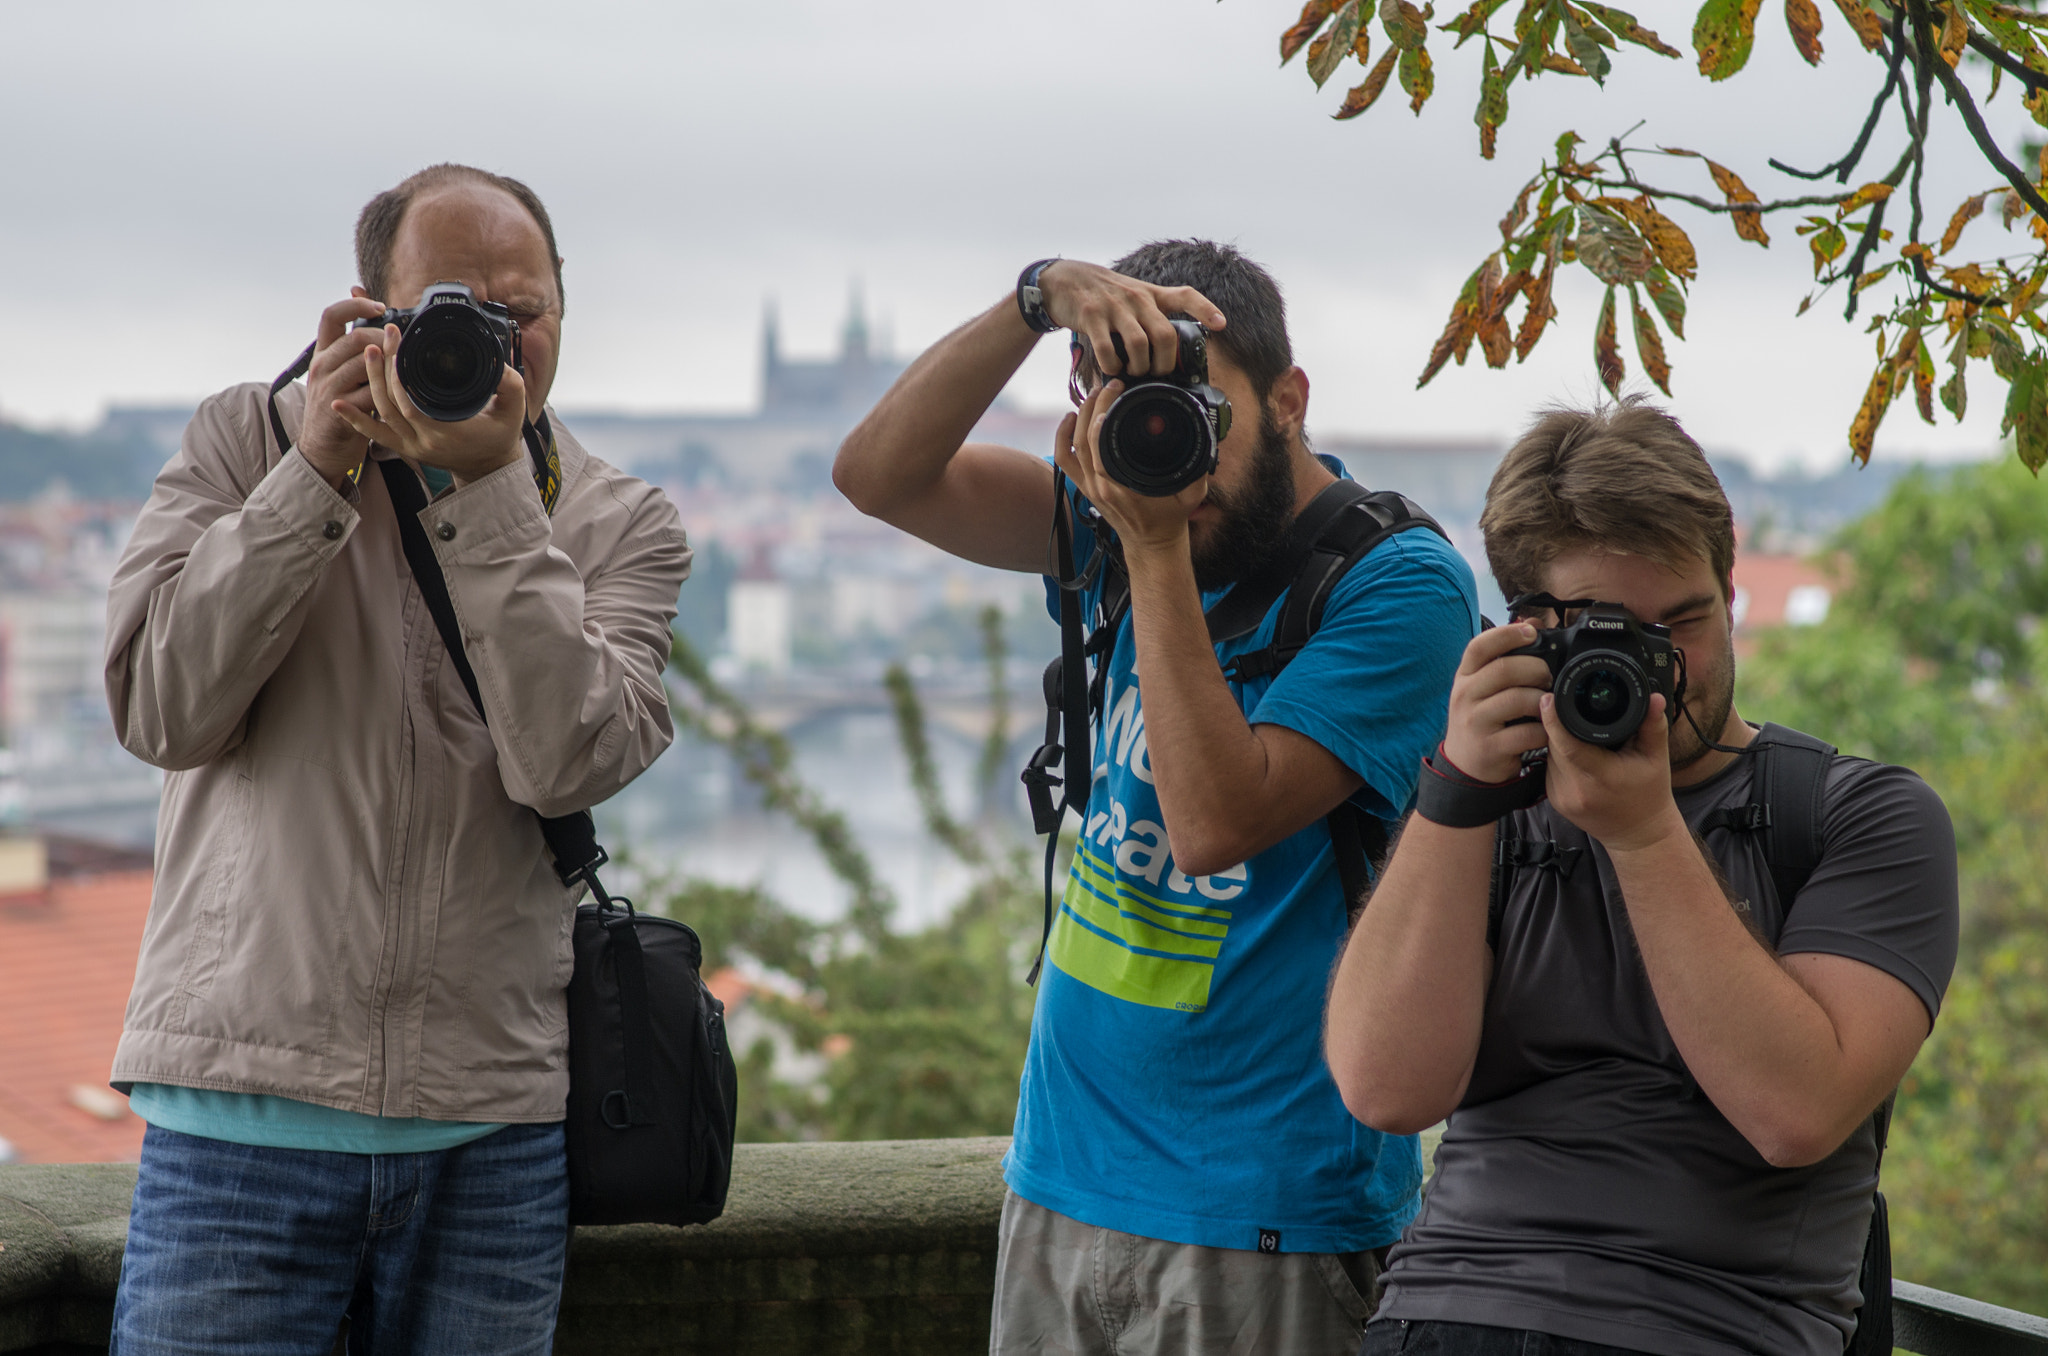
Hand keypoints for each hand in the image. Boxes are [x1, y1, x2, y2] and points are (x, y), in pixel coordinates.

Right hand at [296, 290, 393, 487]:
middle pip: (355, 338)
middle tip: (402, 346)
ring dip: (389, 363)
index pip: (331, 315)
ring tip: (405, 366)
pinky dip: (389, 390)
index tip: (380, 305)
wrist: (322, 447)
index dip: (355, 305)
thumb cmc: (341, 407)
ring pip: (364, 364)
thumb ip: (358, 351)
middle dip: (385, 339)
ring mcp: (329, 386)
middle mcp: (322, 366)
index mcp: (322, 353)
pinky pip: (370, 393)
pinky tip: (403, 390)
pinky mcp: (340, 408)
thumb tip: (380, 320)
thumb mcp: (343, 374)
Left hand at [334, 325, 527, 486]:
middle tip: (384, 336)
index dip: (399, 372)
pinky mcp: (403, 446)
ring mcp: (410, 445)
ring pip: (380, 412)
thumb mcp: (514, 410)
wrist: (489, 467)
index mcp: (446, 432)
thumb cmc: (500, 437)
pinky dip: (354, 418)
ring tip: (368, 350)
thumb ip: (510, 385)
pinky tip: (338, 403)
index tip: (400, 342)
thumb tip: (499, 363)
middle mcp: (423, 441)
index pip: (412, 401)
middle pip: (391, 402)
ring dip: (371, 381)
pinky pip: (374, 432)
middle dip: (384, 366)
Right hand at [1037, 260, 1224, 378]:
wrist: (1065, 279)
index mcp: (1151, 295)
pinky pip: (1107, 349)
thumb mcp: (1134, 296)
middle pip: (1164, 335)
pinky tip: (1112, 370)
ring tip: (1134, 373)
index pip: (1185, 296)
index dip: (1205, 309)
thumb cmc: (1106, 295)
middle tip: (1157, 374)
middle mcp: (1136, 298)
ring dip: (1140, 368)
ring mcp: (1114, 307)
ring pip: (1139, 345)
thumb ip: (1154, 316)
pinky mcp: (1091, 316)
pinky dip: (1113, 367)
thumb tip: (1172, 351)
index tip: (1221, 325)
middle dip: (1164, 362)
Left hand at [1053, 380, 1206, 557]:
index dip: (1104, 412)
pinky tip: (1069, 418)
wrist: (1152, 545)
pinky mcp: (1085, 488)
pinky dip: (1062, 437)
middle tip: (1108, 386)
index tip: (1117, 390)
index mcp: (1121, 486)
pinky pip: (1064, 460)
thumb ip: (1198, 469)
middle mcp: (1100, 486)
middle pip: (1085, 438)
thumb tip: (1205, 440)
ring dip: (1079, 416)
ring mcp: (1090, 487)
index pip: (1102, 442)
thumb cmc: (1169, 520)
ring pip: (1073, 446)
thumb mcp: (1191, 494)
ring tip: (1093, 395)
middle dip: (1094, 405)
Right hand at [1441, 622, 1554, 782]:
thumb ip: (1505, 656)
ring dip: (1542, 700)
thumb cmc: (1480, 717)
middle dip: (1536, 669)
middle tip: (1549, 676)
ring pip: (1517, 700)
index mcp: (1465, 676)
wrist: (1466, 764)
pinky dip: (1544, 730)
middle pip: (1504, 670)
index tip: (1531, 633)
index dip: (1506, 635)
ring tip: (1548, 703)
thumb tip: (1532, 622)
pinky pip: (1527, 733)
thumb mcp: (1483, 686)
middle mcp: (1465, 696)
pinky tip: (1546, 729)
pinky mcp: (1490, 747)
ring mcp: (1475, 722)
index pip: (1479, 647)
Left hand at [1541, 691, 1685, 852]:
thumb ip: (1652, 726)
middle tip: (1572, 708)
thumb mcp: (1657, 758)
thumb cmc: (1650, 795)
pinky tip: (1576, 752)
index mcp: (1601, 777)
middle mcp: (1575, 789)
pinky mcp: (1554, 800)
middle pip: (1555, 745)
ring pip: (1549, 755)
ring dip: (1558, 740)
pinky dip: (1559, 756)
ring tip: (1580, 733)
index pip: (1568, 745)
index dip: (1554, 720)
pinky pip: (1550, 767)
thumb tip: (1655, 697)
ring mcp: (1561, 797)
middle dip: (1561, 725)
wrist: (1639, 835)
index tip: (1548, 698)